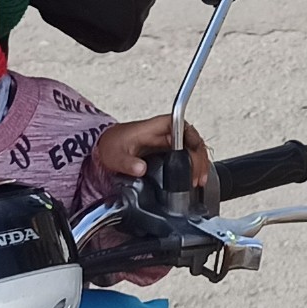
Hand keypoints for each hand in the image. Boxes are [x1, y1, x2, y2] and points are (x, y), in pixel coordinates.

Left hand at [94, 115, 210, 187]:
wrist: (107, 146)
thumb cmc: (112, 144)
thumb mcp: (116, 155)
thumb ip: (128, 163)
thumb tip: (140, 168)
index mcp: (159, 126)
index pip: (185, 128)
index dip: (194, 142)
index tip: (194, 159)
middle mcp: (168, 131)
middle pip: (193, 140)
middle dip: (199, 159)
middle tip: (198, 177)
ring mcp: (169, 141)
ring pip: (193, 149)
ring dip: (199, 164)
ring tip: (199, 181)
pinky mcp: (168, 151)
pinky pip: (186, 156)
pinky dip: (192, 167)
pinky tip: (194, 179)